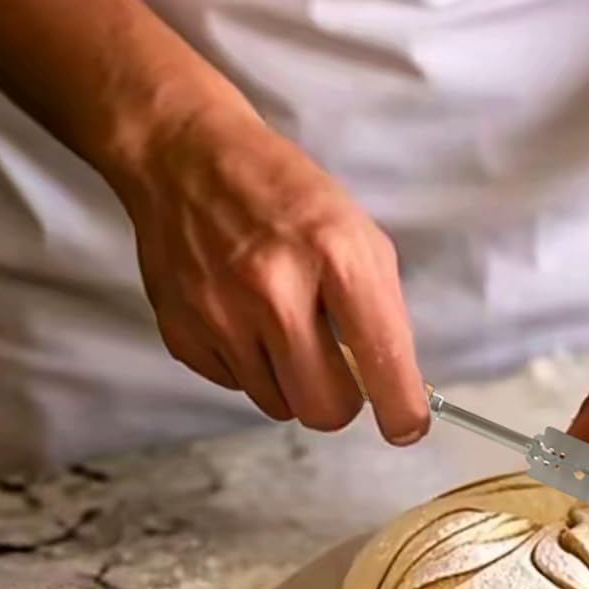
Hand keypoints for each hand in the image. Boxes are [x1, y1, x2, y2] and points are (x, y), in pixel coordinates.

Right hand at [114, 105, 429, 444]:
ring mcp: (221, 315)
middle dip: (341, 402)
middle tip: (338, 374)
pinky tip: (243, 319)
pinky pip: (236, 386)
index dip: (402, 409)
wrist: (187, 160)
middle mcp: (275, 291)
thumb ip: (379, 308)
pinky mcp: (182, 334)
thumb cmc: (286, 195)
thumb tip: (391, 383)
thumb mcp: (357, 233)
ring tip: (283, 328)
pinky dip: (250, 366)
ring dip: (292, 381)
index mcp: (335, 256)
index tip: (406, 428)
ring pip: (279, 406)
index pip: (381, 358)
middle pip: (324, 409)